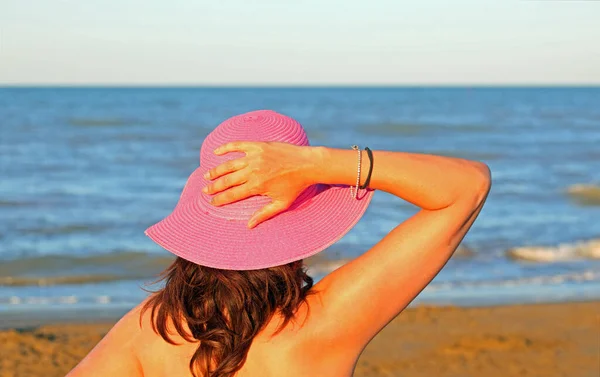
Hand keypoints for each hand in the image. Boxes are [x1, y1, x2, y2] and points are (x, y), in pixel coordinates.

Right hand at [202, 141, 317, 227]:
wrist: (307, 164)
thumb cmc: (296, 186)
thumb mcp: (282, 203)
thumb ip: (264, 214)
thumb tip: (249, 226)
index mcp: (257, 186)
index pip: (233, 194)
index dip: (220, 199)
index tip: (212, 202)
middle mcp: (253, 171)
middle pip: (227, 180)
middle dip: (214, 186)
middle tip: (205, 190)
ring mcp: (254, 157)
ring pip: (229, 165)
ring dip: (216, 171)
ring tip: (207, 176)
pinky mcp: (258, 146)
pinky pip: (237, 145)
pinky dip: (225, 148)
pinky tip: (216, 152)